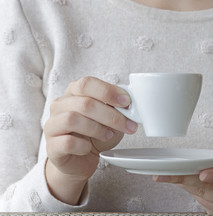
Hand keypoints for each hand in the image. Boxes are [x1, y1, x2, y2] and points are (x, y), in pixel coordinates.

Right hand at [44, 76, 137, 204]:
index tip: (127, 102)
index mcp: (74, 92)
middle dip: (111, 115)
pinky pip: (67, 142)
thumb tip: (131, 105)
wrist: (81, 160)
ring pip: (72, 119)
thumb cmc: (96, 134)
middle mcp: (60, 106)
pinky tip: (89, 147)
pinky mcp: (51, 146)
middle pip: (84, 104)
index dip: (108, 91)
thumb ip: (117, 107)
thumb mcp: (109, 118)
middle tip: (128, 125)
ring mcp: (52, 125)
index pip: (87, 84)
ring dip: (97, 128)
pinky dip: (83, 145)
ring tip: (109, 135)